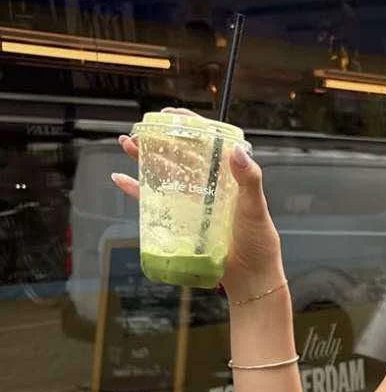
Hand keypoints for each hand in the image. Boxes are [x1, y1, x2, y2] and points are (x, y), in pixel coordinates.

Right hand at [113, 109, 283, 296]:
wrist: (251, 277)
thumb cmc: (259, 241)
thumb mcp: (255, 207)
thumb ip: (248, 179)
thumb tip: (235, 150)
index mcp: (226, 176)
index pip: (205, 143)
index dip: (187, 125)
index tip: (169, 114)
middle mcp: (208, 186)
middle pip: (178, 155)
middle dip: (158, 140)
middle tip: (139, 130)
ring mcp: (193, 203)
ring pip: (163, 174)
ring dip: (143, 159)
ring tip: (126, 144)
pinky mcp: (181, 221)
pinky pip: (154, 203)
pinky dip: (137, 191)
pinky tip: (121, 179)